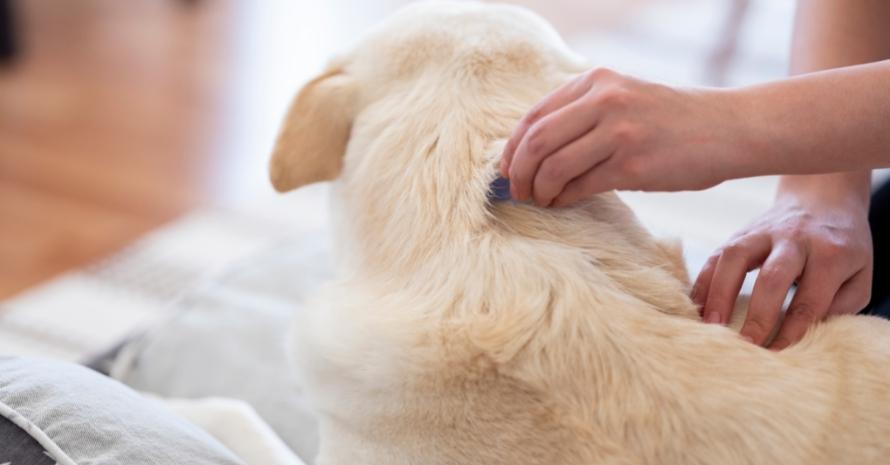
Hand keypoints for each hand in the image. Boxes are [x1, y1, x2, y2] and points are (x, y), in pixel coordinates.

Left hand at [499, 68, 750, 206]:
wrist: (730, 129)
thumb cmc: (673, 120)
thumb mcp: (625, 97)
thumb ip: (583, 112)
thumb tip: (531, 150)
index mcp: (597, 80)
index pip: (535, 115)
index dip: (512, 147)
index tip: (506, 169)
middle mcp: (605, 100)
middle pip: (537, 141)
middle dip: (518, 171)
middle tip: (516, 191)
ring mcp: (620, 132)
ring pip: (554, 166)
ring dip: (539, 189)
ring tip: (540, 199)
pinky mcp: (633, 165)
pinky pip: (581, 187)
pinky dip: (563, 198)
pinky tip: (563, 202)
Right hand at [692, 179, 872, 349]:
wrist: (822, 197)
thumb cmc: (841, 246)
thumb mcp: (860, 274)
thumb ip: (841, 305)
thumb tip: (807, 332)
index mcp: (830, 253)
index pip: (810, 298)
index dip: (792, 330)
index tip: (777, 354)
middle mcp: (795, 239)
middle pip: (773, 277)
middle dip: (758, 314)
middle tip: (745, 345)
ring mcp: (763, 232)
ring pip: (735, 258)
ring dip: (720, 293)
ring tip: (711, 325)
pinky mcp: (740, 233)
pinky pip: (716, 255)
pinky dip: (703, 281)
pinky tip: (696, 306)